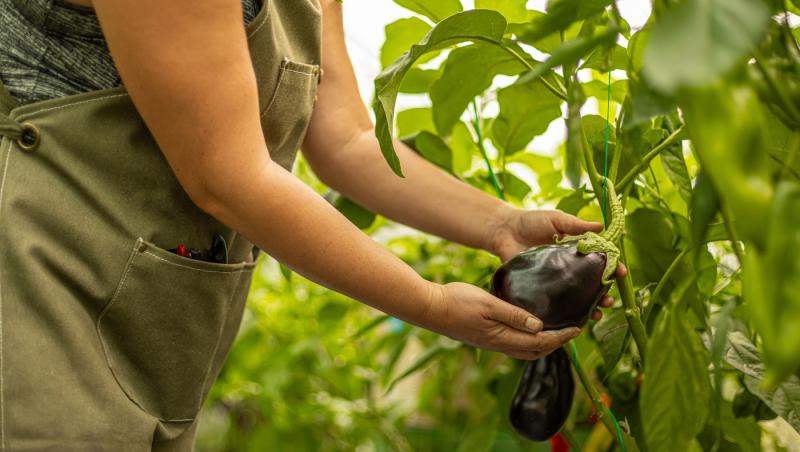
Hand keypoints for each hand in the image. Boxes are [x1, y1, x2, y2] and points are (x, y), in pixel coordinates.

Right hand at [425, 282, 580, 359]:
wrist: (430, 308)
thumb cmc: (457, 302)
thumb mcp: (489, 304)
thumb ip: (514, 315)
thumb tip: (539, 326)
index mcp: (503, 338)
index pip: (541, 342)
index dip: (561, 337)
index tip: (577, 328)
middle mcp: (499, 345)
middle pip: (536, 351)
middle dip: (556, 343)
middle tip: (571, 329)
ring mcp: (491, 343)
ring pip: (524, 350)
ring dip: (543, 343)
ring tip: (554, 329)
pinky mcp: (484, 338)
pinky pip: (513, 344)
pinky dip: (528, 339)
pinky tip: (528, 326)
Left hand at [485, 207, 627, 319]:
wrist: (503, 231)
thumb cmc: (530, 221)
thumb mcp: (555, 220)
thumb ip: (576, 225)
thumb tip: (601, 227)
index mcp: (577, 250)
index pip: (600, 261)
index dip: (613, 267)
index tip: (622, 273)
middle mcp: (569, 267)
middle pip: (592, 284)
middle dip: (604, 293)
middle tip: (609, 301)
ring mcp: (556, 280)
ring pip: (577, 297)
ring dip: (589, 307)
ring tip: (596, 314)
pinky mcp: (540, 288)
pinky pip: (555, 302)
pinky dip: (564, 312)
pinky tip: (571, 319)